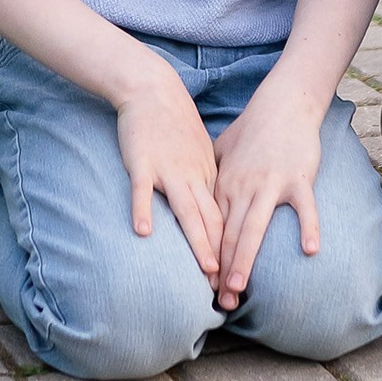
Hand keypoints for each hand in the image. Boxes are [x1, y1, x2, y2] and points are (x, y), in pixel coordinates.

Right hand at [112, 60, 223, 279]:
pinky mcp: (142, 162)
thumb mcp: (199, 153)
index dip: (232, 250)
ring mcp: (168, 170)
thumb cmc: (174, 124)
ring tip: (207, 269)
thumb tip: (214, 211)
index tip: (239, 279)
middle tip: (230, 290)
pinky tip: (144, 232)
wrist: (153, 90)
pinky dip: (144, 209)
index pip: (223, 219)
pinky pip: (143, 189)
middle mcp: (193, 176)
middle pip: (210, 222)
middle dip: (221, 257)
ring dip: (198, 240)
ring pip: (186, 210)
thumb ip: (205, 182)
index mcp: (206, 176)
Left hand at [208, 81, 325, 309]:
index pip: (213, 229)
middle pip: (230, 235)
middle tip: (219, 302)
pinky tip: (311, 251)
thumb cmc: (252, 130)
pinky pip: (305, 207)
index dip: (208, 259)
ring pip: (255, 227)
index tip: (205, 287)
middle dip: (223, 270)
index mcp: (226, 185)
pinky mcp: (299, 178)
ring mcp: (271, 184)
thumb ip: (210, 177)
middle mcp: (244, 187)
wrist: (282, 104)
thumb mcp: (221, 151)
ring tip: (239, 287)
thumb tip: (198, 198)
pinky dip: (308, 227)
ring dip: (245, 259)